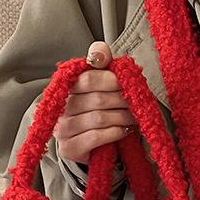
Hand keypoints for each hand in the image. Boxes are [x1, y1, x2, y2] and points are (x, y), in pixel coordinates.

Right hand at [54, 41, 136, 164]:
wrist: (90, 147)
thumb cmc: (98, 112)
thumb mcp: (100, 87)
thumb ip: (100, 65)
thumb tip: (100, 51)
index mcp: (68, 88)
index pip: (88, 78)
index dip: (111, 79)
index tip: (129, 83)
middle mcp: (62, 107)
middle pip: (97, 99)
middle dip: (122, 101)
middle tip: (137, 103)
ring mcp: (63, 128)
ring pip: (99, 118)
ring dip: (122, 117)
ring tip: (134, 118)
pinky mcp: (69, 147)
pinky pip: (96, 137)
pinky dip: (115, 133)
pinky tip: (125, 131)